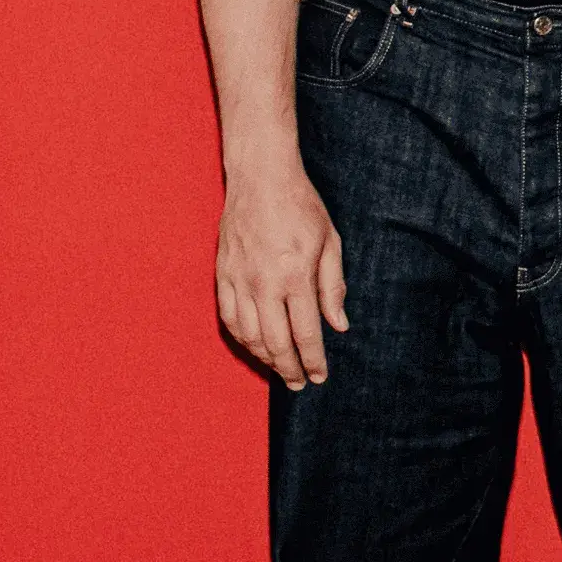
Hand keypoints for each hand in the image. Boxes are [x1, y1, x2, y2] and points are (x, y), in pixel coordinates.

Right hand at [216, 159, 346, 390]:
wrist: (260, 177)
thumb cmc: (301, 206)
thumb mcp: (330, 242)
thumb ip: (333, 287)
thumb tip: (339, 326)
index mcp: (295, 275)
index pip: (306, 332)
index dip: (313, 360)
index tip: (319, 376)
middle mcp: (264, 283)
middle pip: (276, 342)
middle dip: (289, 368)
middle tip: (299, 384)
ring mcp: (239, 280)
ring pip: (249, 335)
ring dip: (265, 358)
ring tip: (280, 369)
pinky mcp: (223, 275)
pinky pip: (229, 318)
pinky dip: (242, 339)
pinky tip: (254, 347)